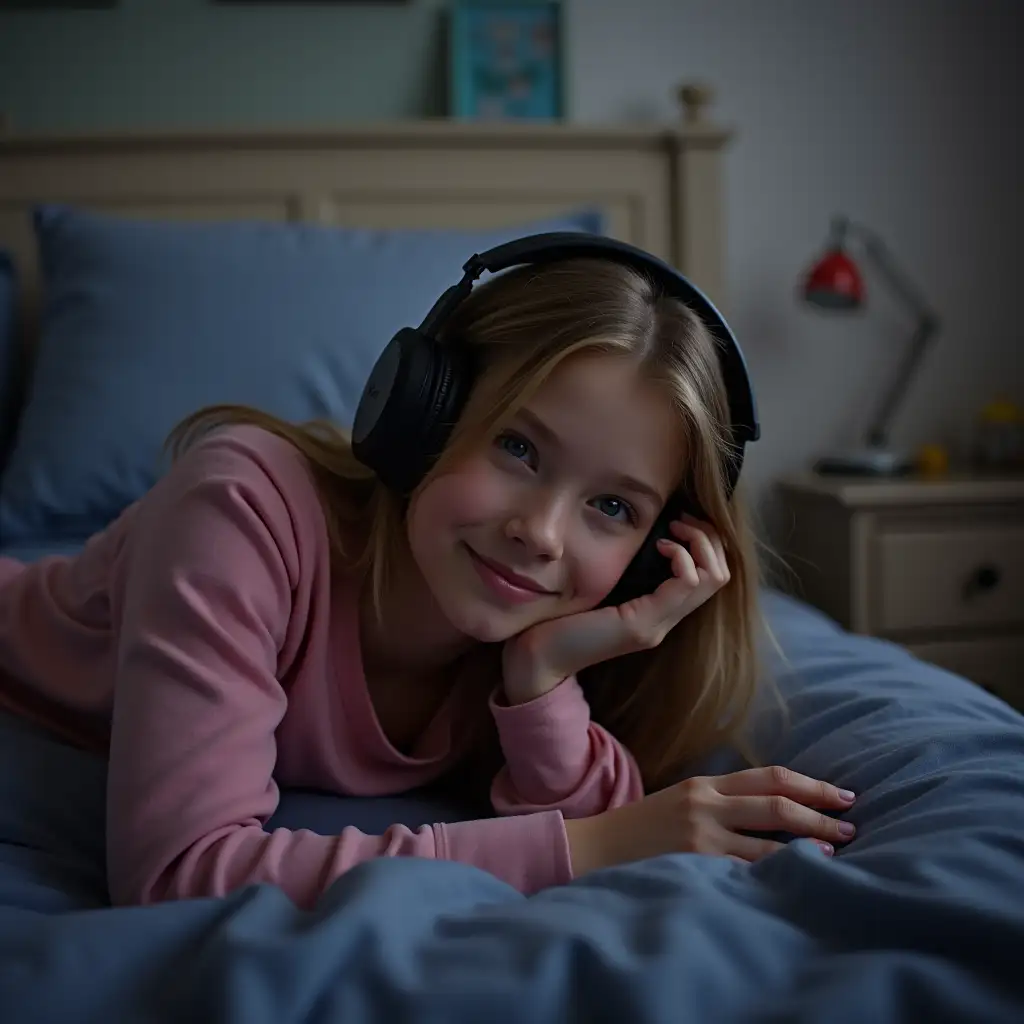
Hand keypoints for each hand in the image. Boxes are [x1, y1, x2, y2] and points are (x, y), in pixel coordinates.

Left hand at [502, 515, 729, 703]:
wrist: (538, 658)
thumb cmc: (560, 618)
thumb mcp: (602, 586)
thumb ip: (624, 570)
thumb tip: (640, 533)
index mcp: (657, 612)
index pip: (711, 576)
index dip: (705, 541)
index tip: (679, 520)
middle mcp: (665, 622)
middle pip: (720, 574)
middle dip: (708, 537)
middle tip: (682, 519)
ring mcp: (657, 625)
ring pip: (712, 577)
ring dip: (699, 542)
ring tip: (674, 528)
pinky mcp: (642, 625)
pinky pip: (686, 583)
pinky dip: (681, 556)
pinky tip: (661, 545)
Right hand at [564, 766, 856, 874]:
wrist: (596, 848)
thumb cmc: (644, 830)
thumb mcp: (682, 802)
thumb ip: (722, 802)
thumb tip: (777, 811)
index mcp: (706, 784)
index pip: (771, 777)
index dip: (811, 785)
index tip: (843, 795)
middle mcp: (707, 803)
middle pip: (778, 804)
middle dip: (821, 815)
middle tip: (852, 826)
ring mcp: (701, 835)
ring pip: (770, 842)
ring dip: (810, 848)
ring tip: (836, 855)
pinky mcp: (696, 864)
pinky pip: (749, 872)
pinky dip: (780, 874)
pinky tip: (800, 878)